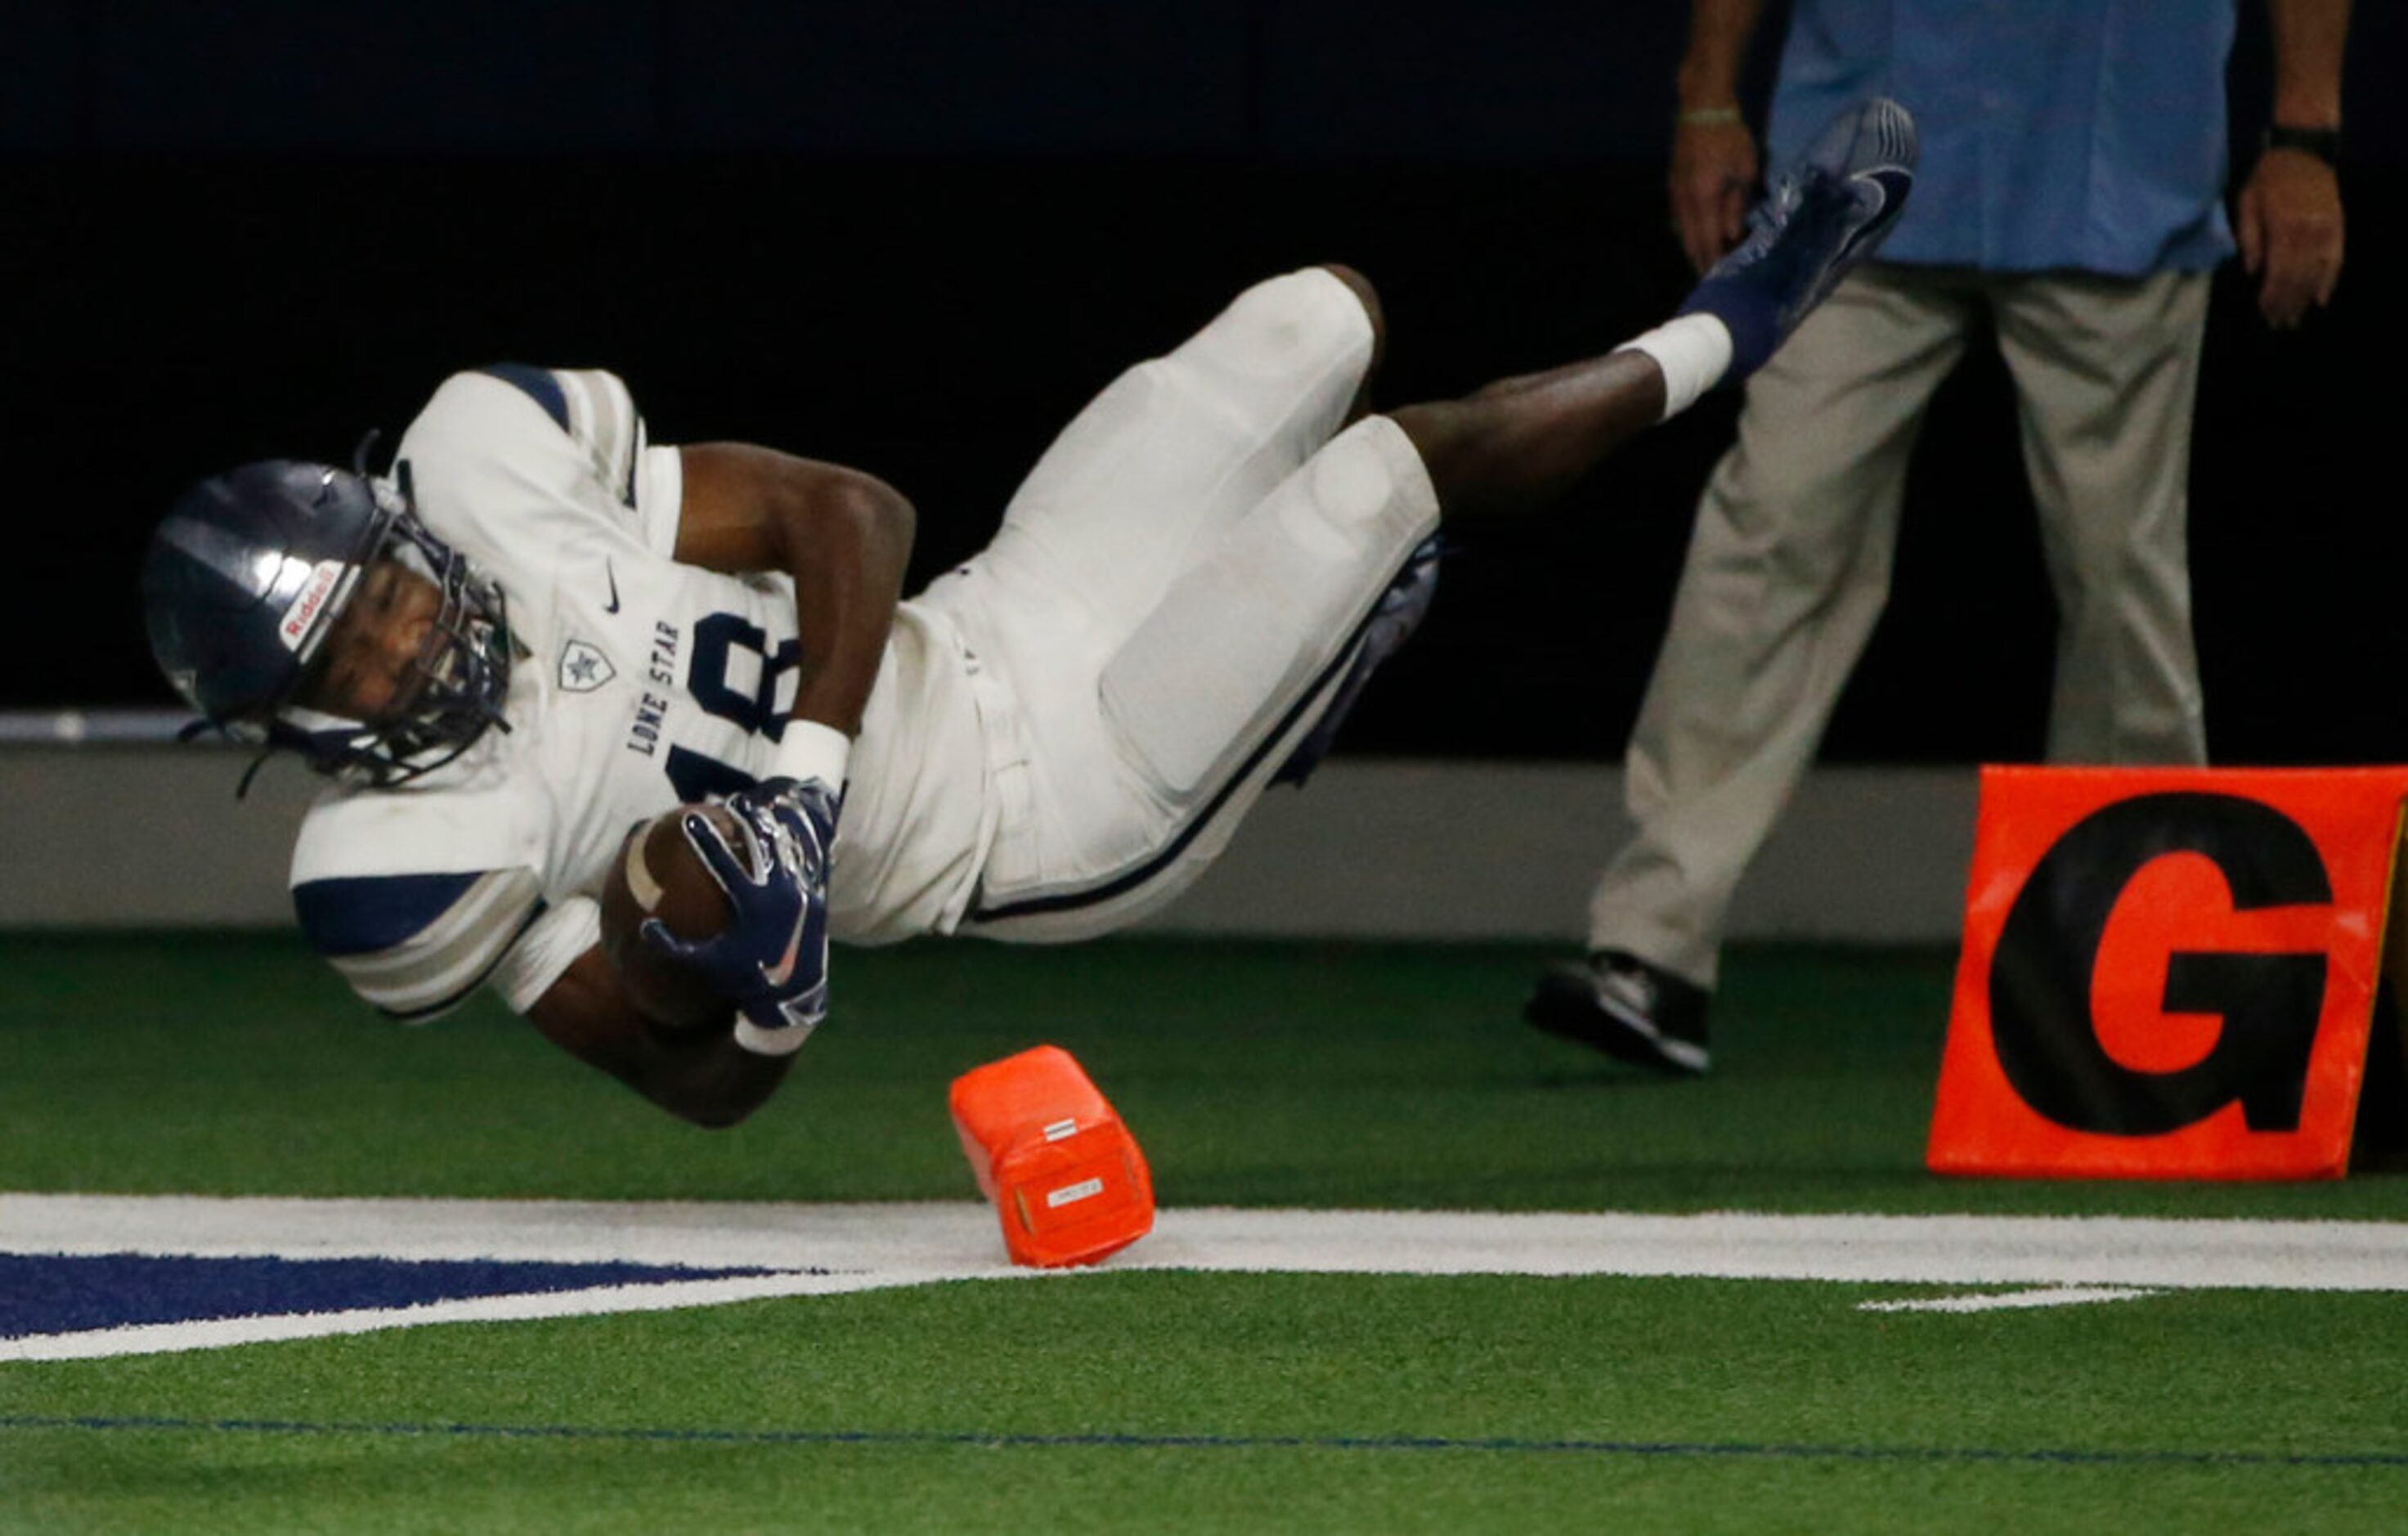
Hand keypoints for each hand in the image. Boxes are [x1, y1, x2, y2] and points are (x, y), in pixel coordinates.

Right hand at [641, 776, 840, 1044]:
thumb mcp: (705, 964)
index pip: (723, 861)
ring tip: (762, 809)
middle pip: (761, 843)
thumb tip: (645, 924)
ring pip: (788, 846)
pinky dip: (800, 843)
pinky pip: (810, 861)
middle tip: (734, 803)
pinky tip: (793, 829)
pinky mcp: (818, 896)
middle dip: (746, 819)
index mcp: (751, 903)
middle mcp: (779, 891)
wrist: (793, 996)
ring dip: (773, 826)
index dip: (705, 838)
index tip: (690, 818)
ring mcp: (802, 891)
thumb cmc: (744, 978)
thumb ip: (671, 945)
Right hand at [1670, 115, 1760, 273]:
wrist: (1702, 110)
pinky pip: (1679, 220)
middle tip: (1710, 280)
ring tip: (1705, 263)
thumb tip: (1731, 235)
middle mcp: (1684, 202)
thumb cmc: (1730, 137)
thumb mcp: (1745, 170)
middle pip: (1690, 242)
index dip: (1712, 263)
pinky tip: (1698, 237)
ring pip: (1681, 233)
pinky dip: (1689, 233)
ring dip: (1693, 249)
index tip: (1718, 281)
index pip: (1707, 242)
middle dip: (1701, 262)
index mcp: (1704, 199)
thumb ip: (1737, 206)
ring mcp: (1675, 195)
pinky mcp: (1673, 187)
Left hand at [2237, 147, 2344, 329]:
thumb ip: (2249, 238)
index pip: (2277, 271)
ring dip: (2306, 298)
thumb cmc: (2267, 178)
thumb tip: (2252, 272)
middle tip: (2280, 324)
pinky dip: (2330, 280)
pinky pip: (2336, 258)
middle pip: (2298, 276)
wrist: (2303, 150)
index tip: (2265, 313)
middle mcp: (2307, 229)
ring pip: (2317, 271)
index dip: (2272, 295)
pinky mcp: (2337, 225)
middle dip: (2288, 303)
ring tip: (2296, 318)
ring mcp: (2325, 228)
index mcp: (2281, 225)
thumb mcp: (2247, 203)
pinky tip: (2322, 298)